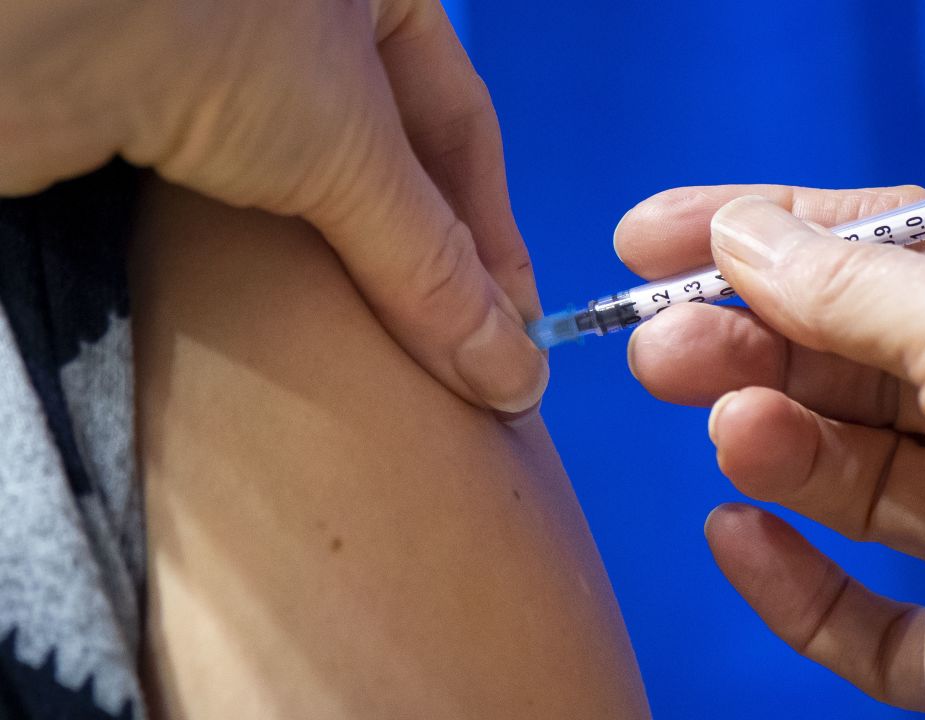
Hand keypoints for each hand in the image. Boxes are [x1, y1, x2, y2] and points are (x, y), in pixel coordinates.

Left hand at [0, 0, 544, 412]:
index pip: (461, 123)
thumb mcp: (349, 148)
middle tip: (463, 357)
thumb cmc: (209, 36)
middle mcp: (311, 21)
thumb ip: (432, 265)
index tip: (514, 331)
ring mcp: (232, 66)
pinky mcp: (160, 119)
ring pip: (321, 186)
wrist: (22, 34)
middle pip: (396, 162)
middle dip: (431, 262)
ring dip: (360, 272)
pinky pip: (252, 204)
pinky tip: (315, 328)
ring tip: (400, 358)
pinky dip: (287, 269)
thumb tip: (515, 377)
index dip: (494, 234)